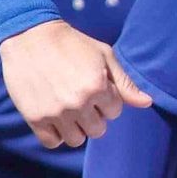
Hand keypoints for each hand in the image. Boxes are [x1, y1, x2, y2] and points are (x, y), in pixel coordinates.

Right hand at [0, 21, 150, 147]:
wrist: (29, 35)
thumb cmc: (71, 43)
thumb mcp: (103, 55)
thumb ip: (125, 82)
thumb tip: (147, 103)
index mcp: (98, 85)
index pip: (115, 111)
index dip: (106, 99)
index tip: (93, 85)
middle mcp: (78, 102)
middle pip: (98, 130)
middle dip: (93, 115)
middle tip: (79, 96)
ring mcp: (55, 112)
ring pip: (76, 140)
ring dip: (75, 128)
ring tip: (67, 107)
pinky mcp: (35, 118)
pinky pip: (53, 142)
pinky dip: (55, 134)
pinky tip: (54, 116)